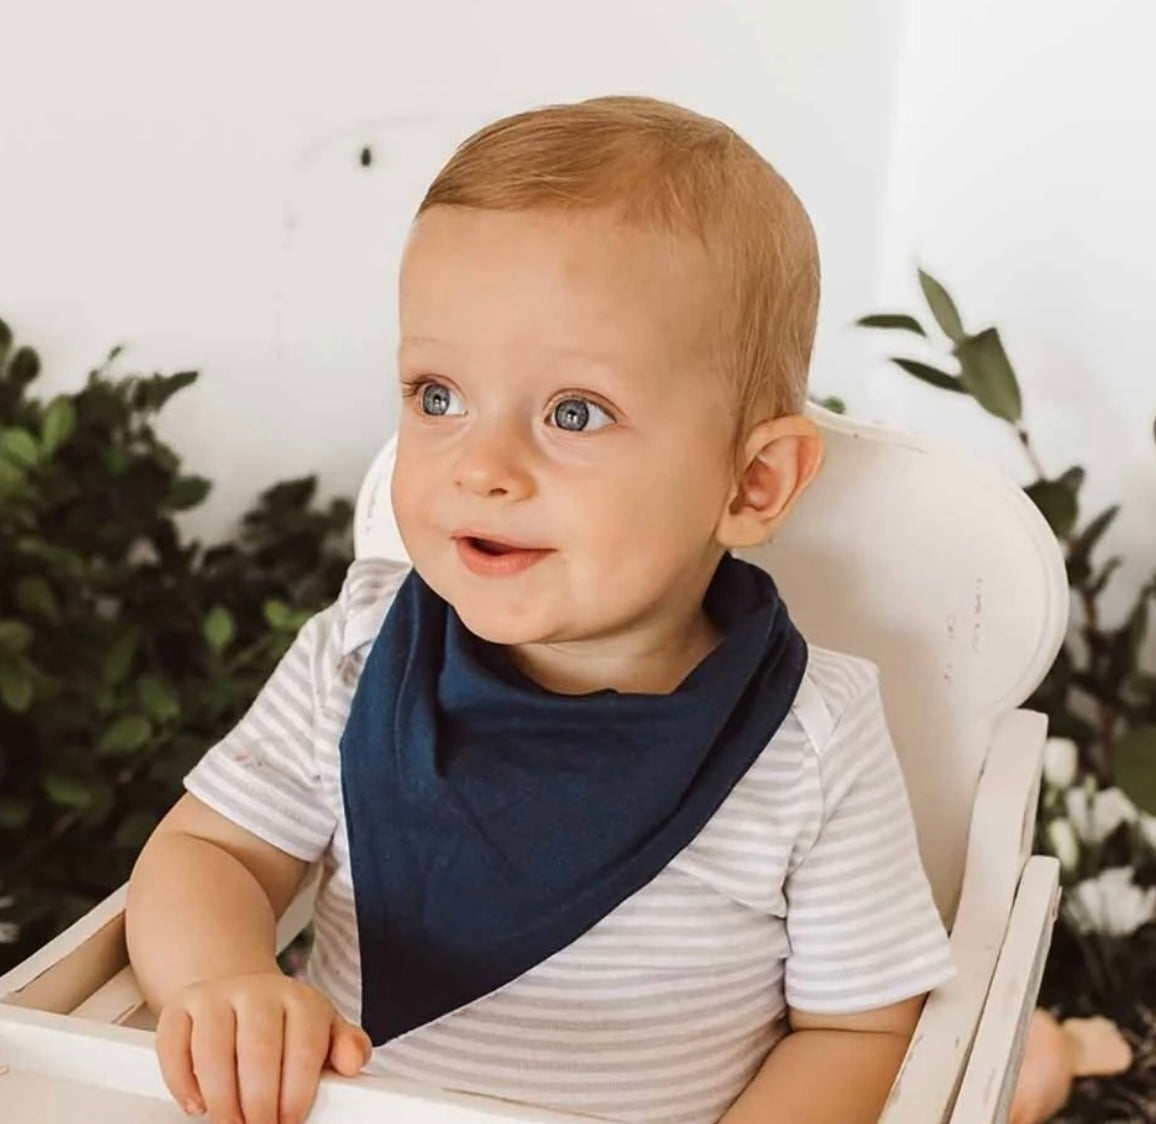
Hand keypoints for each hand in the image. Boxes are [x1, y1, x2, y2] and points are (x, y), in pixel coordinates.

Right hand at [155, 971, 372, 1123]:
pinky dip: (182, 1081)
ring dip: (222, 1099)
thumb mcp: (323, 1031)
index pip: (304, 1045)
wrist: (240, 995)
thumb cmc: (285, 1026)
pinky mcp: (179, 1008)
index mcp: (299, 998)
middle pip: (258, 1050)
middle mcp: (256, 991)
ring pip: (213, 1050)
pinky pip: (174, 1045)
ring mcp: (215, 997)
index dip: (298, 1092)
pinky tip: (197, 1105)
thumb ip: (347, 1047)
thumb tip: (352, 1062)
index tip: (291, 1122)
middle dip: (260, 1103)